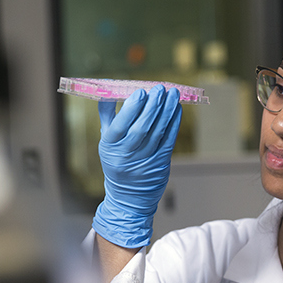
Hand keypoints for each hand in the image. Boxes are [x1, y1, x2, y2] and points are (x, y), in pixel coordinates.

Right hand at [92, 85, 182, 247]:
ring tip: (173, 94)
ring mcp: (145, 161)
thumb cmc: (116, 159)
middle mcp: (127, 155)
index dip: (131, 109)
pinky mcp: (160, 164)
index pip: (121, 126)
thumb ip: (107, 113)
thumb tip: (108, 86)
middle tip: (159, 88)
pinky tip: (177, 109)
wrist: (128, 196)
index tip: (141, 91)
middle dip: (152, 107)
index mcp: (110, 147)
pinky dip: (174, 124)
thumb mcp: (105, 139)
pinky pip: (168, 141)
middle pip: (141, 128)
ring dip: (167, 112)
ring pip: (157, 133)